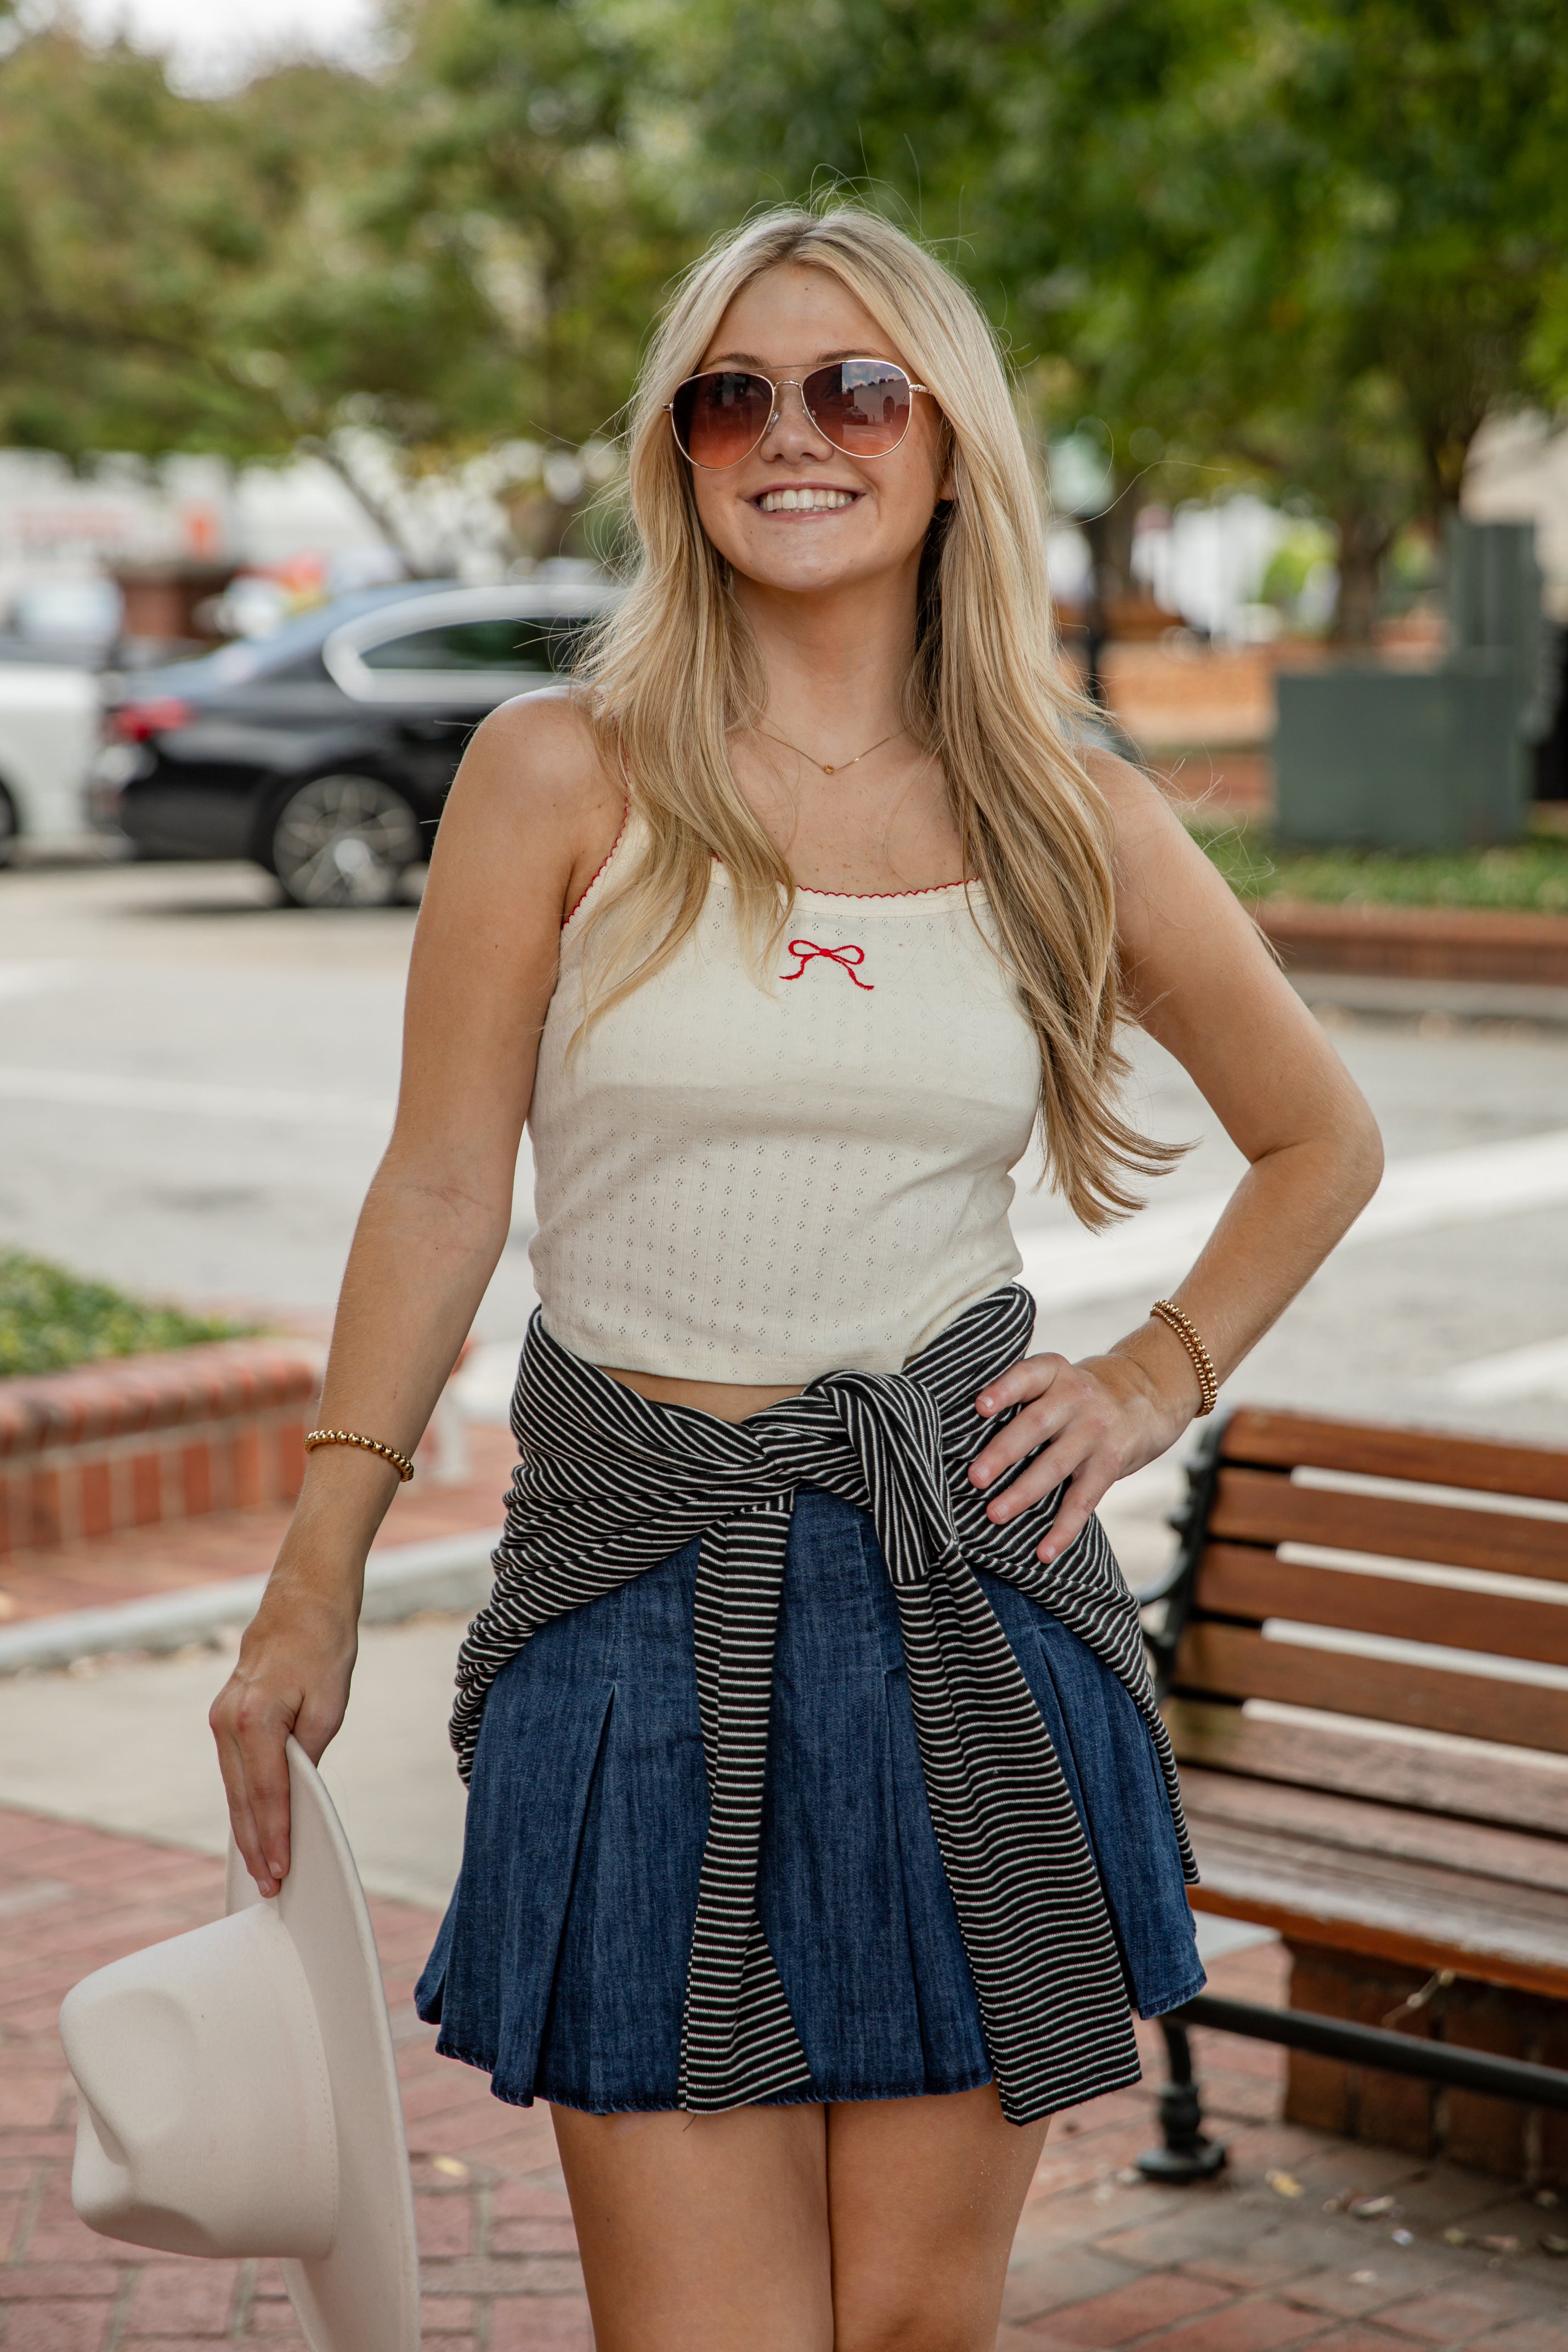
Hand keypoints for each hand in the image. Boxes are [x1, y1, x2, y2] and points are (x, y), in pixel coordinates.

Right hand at [209, 1578, 357, 1896]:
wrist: (303, 1598)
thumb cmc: (323, 1644)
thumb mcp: (329, 1704)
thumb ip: (309, 1753)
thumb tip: (297, 1794)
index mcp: (254, 1718)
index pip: (267, 1794)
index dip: (275, 1837)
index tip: (282, 1871)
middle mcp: (227, 1721)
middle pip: (242, 1798)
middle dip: (256, 1845)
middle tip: (268, 1887)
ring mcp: (221, 1717)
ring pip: (234, 1787)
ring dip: (246, 1827)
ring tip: (262, 1867)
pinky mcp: (226, 1714)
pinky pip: (234, 1769)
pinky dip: (244, 1799)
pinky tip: (253, 1824)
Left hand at [967, 1348, 1191, 1562]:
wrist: (1147, 1394)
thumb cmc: (1081, 1393)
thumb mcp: (1058, 1378)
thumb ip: (1023, 1397)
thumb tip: (965, 1439)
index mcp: (1054, 1373)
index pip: (1027, 1376)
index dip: (1004, 1389)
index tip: (980, 1406)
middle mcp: (1075, 1398)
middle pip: (1035, 1425)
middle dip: (1002, 1453)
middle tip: (974, 1478)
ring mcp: (1095, 1431)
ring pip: (1055, 1465)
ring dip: (1023, 1493)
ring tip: (995, 1514)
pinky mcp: (1110, 1462)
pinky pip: (1083, 1499)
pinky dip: (1063, 1528)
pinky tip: (1045, 1551)